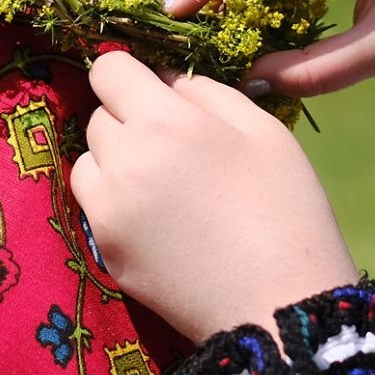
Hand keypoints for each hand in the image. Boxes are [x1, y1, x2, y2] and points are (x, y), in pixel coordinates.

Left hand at [70, 52, 358, 341]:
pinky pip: (96, 206)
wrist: (276, 306)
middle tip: (176, 148)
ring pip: (89, 162)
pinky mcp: (104, 251)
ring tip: (164, 187)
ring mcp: (106, 210)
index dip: (130, 74)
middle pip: (98, 116)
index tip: (153, 92)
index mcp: (163, 122)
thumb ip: (208, 93)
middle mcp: (122, 161)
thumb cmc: (286, 210)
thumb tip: (168, 81)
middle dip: (129, 120)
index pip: (108, 69)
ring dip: (115, 162)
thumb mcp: (264, 131)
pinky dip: (116, 203)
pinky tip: (160, 222)